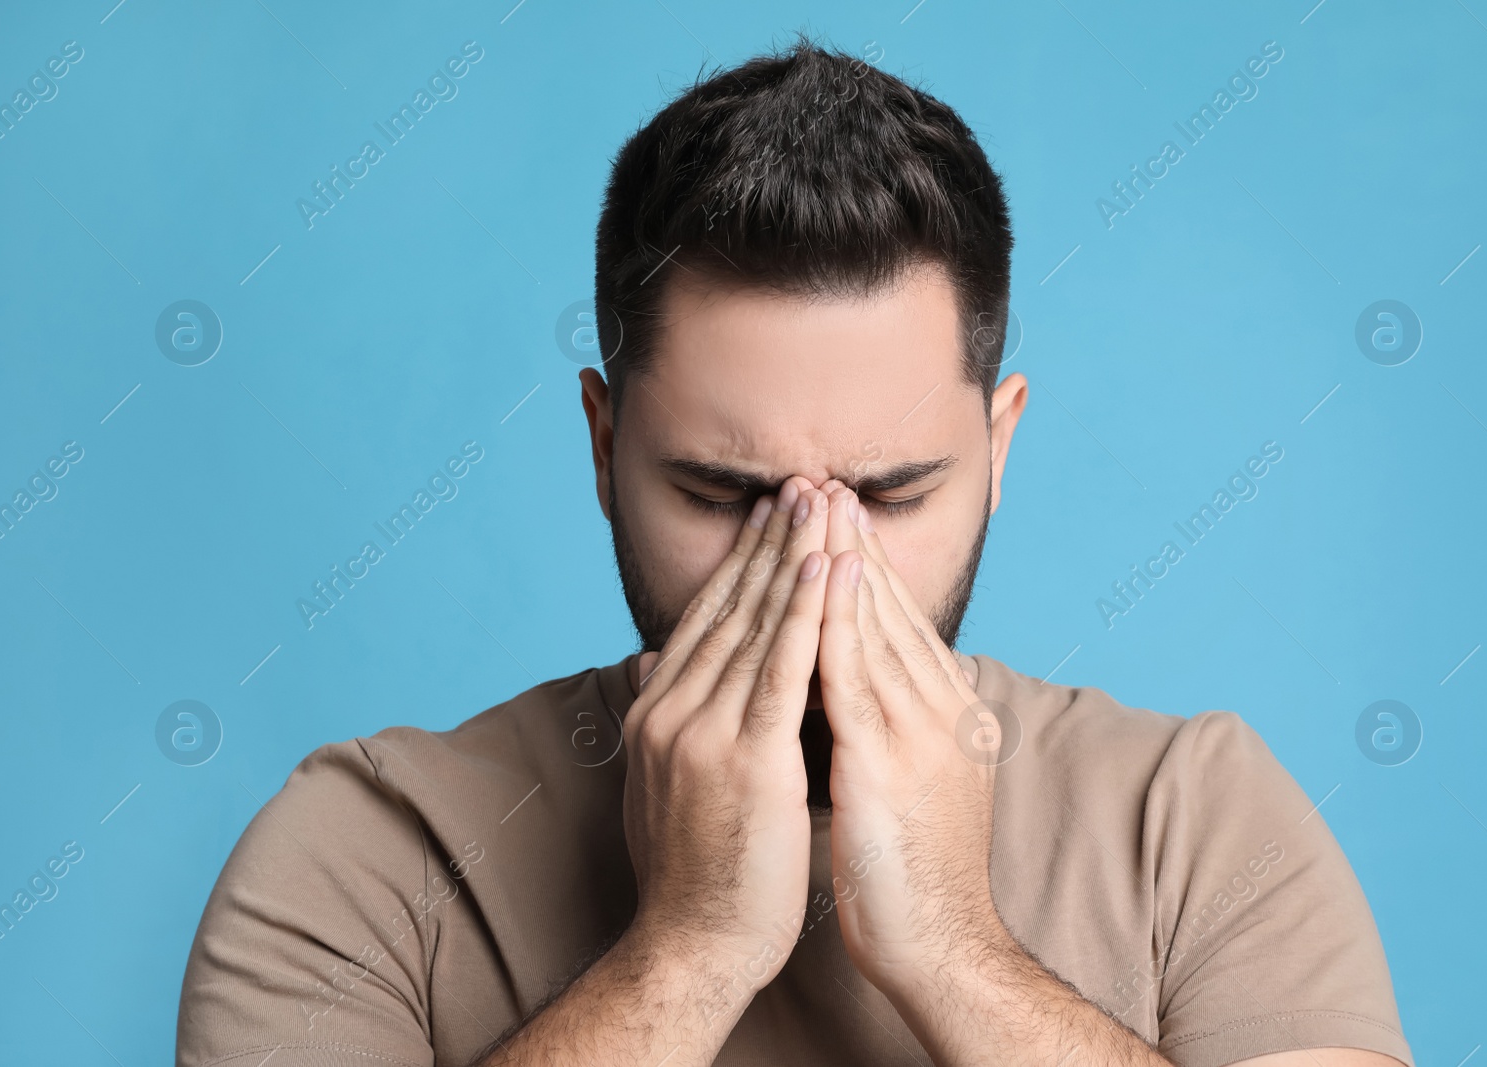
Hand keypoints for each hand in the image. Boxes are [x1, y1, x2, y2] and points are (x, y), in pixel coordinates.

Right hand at [621, 477, 832, 1020]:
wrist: (694, 944)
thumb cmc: (694, 872)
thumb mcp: (668, 782)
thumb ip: (670, 719)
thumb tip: (661, 669)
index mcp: (658, 713)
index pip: (706, 620)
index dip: (742, 563)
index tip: (771, 516)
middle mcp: (672, 710)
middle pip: (731, 608)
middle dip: (771, 542)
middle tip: (804, 483)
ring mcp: (703, 732)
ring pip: (757, 626)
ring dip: (794, 558)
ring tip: (822, 503)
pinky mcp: (745, 760)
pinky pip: (782, 671)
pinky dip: (808, 615)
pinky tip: (828, 570)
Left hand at [813, 482, 1002, 1000]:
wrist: (942, 948)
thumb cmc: (912, 874)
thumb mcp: (909, 783)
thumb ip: (886, 728)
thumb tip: (852, 692)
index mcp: (950, 714)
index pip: (900, 623)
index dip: (865, 564)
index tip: (833, 515)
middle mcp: (945, 711)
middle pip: (891, 610)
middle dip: (851, 543)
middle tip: (820, 483)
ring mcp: (923, 734)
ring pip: (876, 629)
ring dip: (841, 562)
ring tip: (814, 506)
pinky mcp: (892, 763)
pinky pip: (857, 678)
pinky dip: (839, 623)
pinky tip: (819, 582)